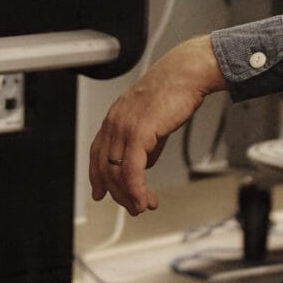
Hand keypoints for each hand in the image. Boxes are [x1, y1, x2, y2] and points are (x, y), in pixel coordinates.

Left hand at [88, 36, 225, 214]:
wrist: (186, 75)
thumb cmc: (173, 92)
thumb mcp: (152, 122)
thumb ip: (145, 145)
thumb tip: (144, 166)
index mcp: (114, 119)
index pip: (96, 154)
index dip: (97, 177)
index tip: (101, 193)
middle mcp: (114, 123)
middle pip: (104, 168)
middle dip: (118, 193)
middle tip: (133, 207)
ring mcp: (124, 127)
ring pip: (117, 172)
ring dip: (130, 195)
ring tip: (143, 206)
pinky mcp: (139, 132)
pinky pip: (131, 169)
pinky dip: (136, 189)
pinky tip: (144, 197)